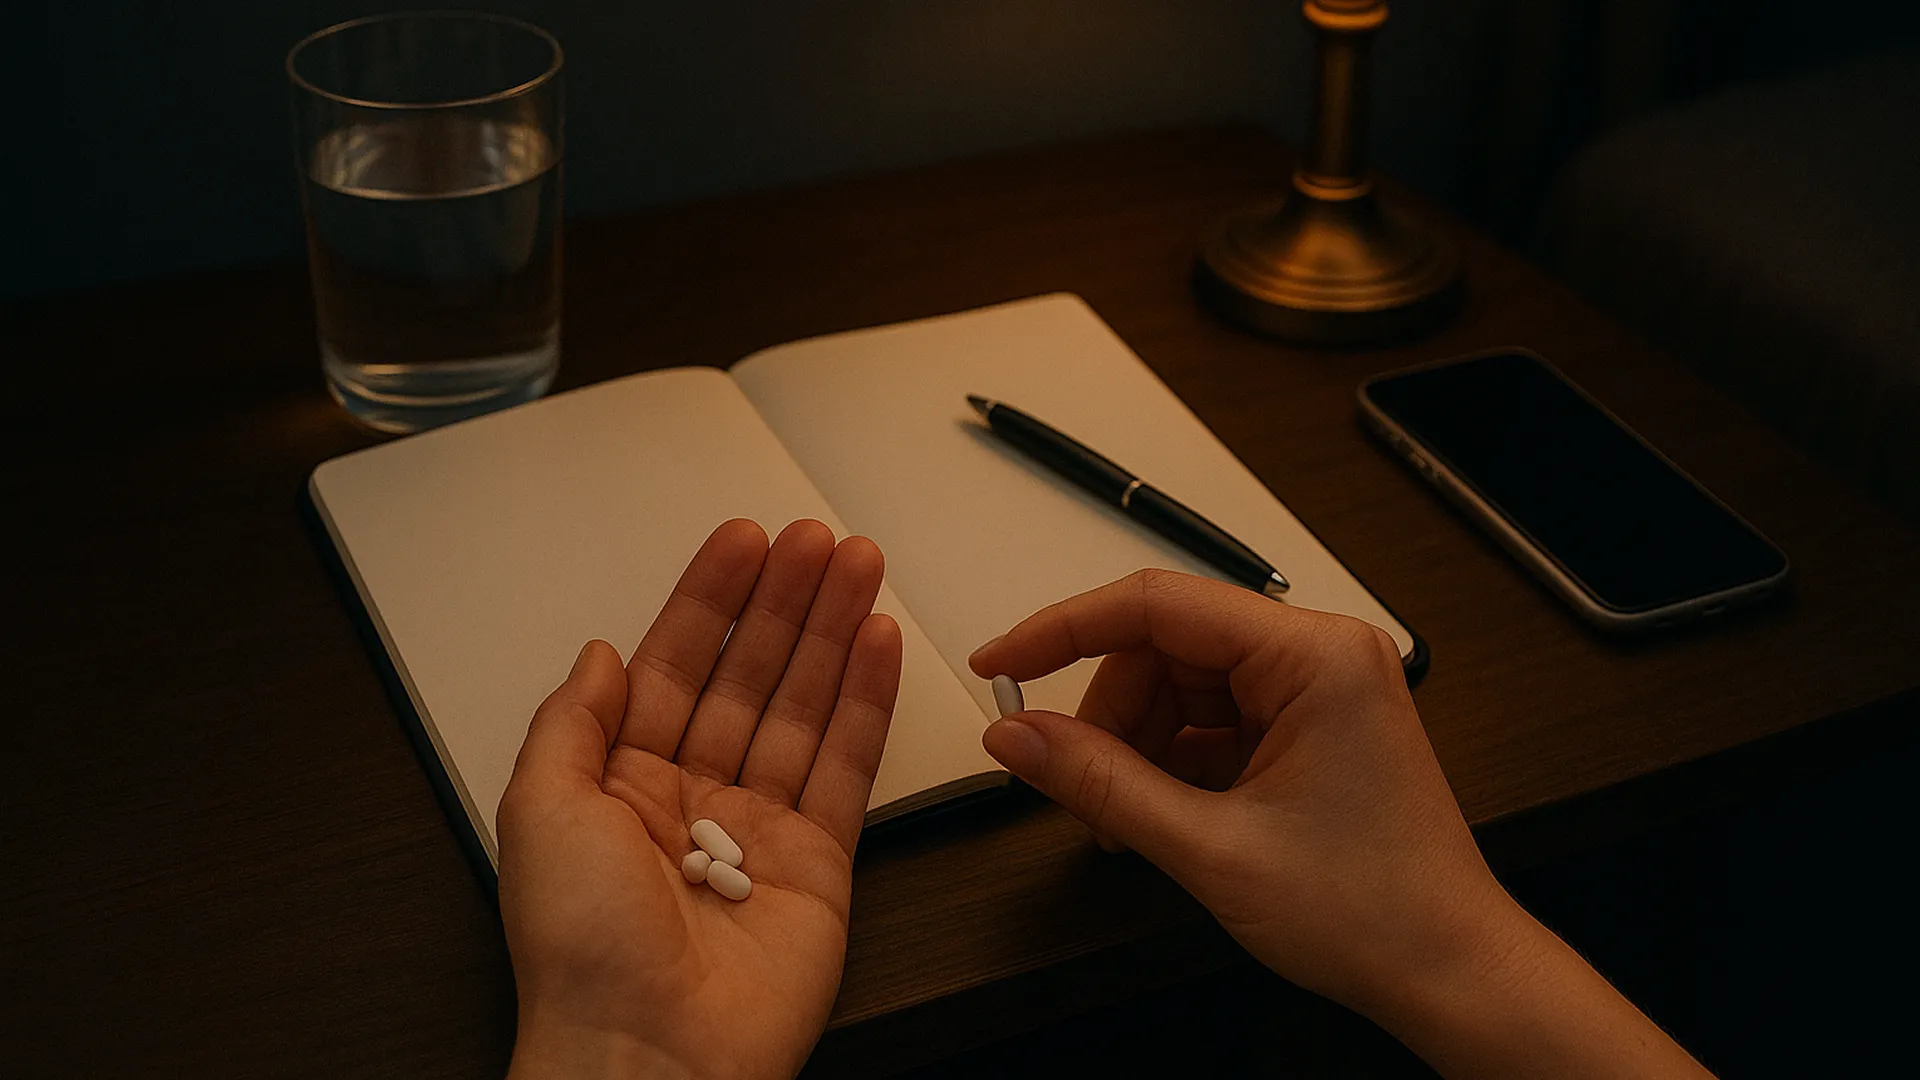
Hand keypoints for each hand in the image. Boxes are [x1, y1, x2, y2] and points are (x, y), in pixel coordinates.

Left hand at [498, 519, 900, 1079]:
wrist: (650, 1052)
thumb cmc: (581, 951)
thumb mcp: (540, 810)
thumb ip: (573, 720)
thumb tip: (599, 654)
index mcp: (619, 784)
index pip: (675, 665)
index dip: (709, 599)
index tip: (743, 541)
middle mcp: (692, 798)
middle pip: (749, 674)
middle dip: (783, 601)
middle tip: (817, 539)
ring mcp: (761, 828)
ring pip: (803, 705)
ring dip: (831, 631)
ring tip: (859, 565)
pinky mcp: (821, 862)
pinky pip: (847, 764)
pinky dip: (867, 700)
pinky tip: (877, 643)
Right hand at [968, 568, 1493, 1010]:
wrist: (1448, 972)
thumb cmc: (1376, 911)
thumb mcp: (1210, 848)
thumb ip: (1099, 783)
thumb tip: (1018, 736)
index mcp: (1315, 657)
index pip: (1157, 604)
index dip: (1063, 630)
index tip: (1003, 659)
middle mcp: (1322, 657)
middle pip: (1165, 649)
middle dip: (1108, 716)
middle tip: (1069, 780)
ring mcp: (1318, 692)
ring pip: (1181, 688)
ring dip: (1136, 748)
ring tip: (1124, 821)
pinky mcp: (1309, 728)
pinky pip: (1211, 722)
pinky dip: (1171, 765)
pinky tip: (1160, 818)